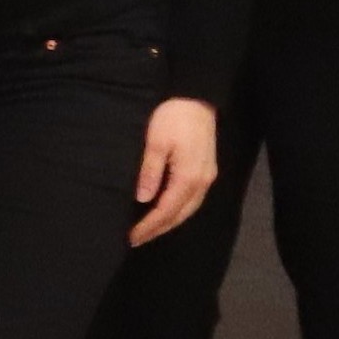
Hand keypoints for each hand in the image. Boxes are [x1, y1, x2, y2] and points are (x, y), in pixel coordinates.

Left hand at [132, 94, 220, 245]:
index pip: (166, 210)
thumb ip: (150, 172)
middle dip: (158, 229)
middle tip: (135, 239)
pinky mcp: (206, 170)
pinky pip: (192, 199)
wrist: (195, 99)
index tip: (130, 237)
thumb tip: (143, 199)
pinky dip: (177, 210)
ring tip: (147, 231)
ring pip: (188, 209)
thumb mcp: (156, 142)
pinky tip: (164, 212)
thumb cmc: (172, 117)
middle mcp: (202, 182)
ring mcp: (207, 177)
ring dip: (168, 222)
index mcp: (189, 177)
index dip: (149, 226)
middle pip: (180, 215)